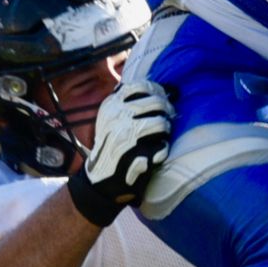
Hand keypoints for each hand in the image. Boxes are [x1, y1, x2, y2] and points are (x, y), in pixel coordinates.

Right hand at [66, 80, 174, 226]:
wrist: (99, 180)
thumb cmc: (112, 145)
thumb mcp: (112, 118)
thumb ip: (132, 102)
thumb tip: (169, 88)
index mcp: (111, 105)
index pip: (141, 86)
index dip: (158, 92)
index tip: (163, 100)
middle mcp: (116, 117)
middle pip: (157, 103)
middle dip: (167, 111)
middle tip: (166, 121)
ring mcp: (125, 136)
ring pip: (161, 123)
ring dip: (165, 131)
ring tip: (160, 137)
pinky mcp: (134, 155)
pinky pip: (162, 147)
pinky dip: (161, 151)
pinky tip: (153, 155)